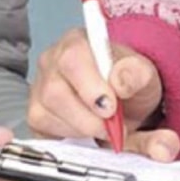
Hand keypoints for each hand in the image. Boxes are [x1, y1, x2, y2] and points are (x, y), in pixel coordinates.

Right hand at [29, 27, 162, 142]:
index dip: (89, 86)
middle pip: (54, 92)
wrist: (125, 102)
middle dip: (87, 118)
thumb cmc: (129, 83)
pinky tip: (86, 131)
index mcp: (76, 43)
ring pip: (45, 115)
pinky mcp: (35, 115)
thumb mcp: (144, 76)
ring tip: (103, 127)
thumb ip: (137, 75)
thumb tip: (120, 81)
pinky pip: (43, 132)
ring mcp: (38, 89)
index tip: (111, 107)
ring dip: (81, 129)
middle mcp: (51, 62)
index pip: (72, 59)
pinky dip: (69, 137)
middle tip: (113, 127)